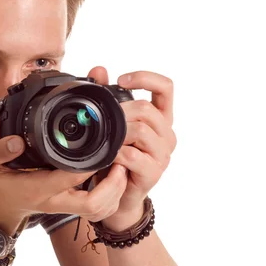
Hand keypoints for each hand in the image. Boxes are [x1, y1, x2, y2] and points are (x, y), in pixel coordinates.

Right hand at [0, 133, 128, 232]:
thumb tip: (16, 141)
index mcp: (38, 188)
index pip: (70, 178)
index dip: (90, 164)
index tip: (103, 148)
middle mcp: (55, 201)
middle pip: (93, 204)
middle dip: (113, 185)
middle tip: (121, 162)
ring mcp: (65, 208)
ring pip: (100, 211)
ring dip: (116, 192)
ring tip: (121, 168)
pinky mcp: (73, 209)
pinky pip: (99, 212)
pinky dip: (113, 199)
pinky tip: (115, 179)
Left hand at [87, 67, 176, 229]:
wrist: (117, 196)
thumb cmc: (116, 158)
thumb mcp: (112, 125)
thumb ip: (107, 96)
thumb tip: (99, 70)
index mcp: (161, 118)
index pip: (166, 87)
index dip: (146, 78)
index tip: (121, 79)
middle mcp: (166, 134)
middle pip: (147, 109)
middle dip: (121, 112)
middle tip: (102, 121)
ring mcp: (162, 155)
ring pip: (141, 131)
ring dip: (117, 134)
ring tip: (104, 140)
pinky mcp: (153, 173)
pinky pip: (133, 156)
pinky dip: (115, 154)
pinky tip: (106, 157)